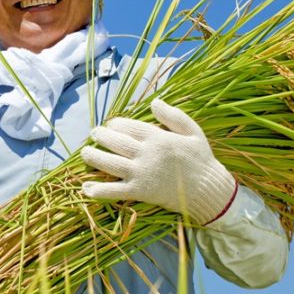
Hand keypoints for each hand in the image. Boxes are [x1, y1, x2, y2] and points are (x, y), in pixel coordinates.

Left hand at [81, 98, 236, 224]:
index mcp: (158, 138)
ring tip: (84, 152)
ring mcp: (142, 173)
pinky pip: (116, 190)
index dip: (116, 124)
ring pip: (111, 164)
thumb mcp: (193, 132)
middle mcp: (147, 154)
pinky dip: (100, 190)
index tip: (110, 124)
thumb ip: (174, 116)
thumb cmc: (201, 160)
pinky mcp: (140, 192)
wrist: (209, 190)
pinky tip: (87, 188)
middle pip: (116, 143)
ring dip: (94, 158)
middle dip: (101, 137)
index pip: (130, 127)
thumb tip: (154, 101)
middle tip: (93, 134)